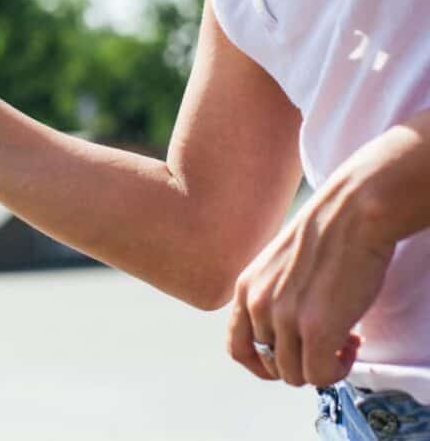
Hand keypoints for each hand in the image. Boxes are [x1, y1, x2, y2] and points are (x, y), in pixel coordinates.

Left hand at [227, 133, 403, 386]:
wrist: (352, 211)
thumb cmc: (326, 232)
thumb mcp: (279, 264)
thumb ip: (273, 295)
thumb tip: (286, 334)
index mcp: (245, 288)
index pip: (237, 347)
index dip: (262, 363)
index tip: (290, 357)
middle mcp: (257, 304)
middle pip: (270, 365)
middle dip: (301, 361)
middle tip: (327, 342)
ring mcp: (285, 318)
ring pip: (294, 375)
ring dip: (322, 366)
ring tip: (345, 341)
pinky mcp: (316, 328)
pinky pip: (319, 376)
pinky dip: (337, 371)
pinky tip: (352, 344)